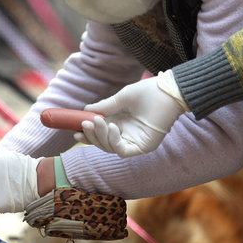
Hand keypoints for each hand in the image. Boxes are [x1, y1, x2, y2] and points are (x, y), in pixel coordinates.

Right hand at [73, 70, 187, 156]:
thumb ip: (104, 107)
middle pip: (102, 143)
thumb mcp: (121, 98)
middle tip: (84, 123)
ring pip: (110, 148)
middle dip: (91, 135)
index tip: (75, 129)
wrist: (166, 92)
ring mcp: (134, 141)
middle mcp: (126, 134)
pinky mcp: (142, 147)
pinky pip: (122, 150)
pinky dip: (113, 141)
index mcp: (121, 122)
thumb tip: (86, 109)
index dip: (88, 133)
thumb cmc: (147, 92)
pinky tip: (112, 127)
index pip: (101, 133)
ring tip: (98, 121)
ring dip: (100, 136)